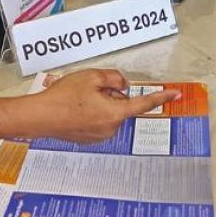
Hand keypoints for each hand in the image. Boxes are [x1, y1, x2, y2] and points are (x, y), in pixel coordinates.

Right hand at [27, 69, 179, 141]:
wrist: (40, 117)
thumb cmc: (64, 97)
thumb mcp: (91, 77)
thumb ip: (114, 78)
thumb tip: (122, 86)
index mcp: (115, 113)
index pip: (143, 103)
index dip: (161, 97)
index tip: (175, 94)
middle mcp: (111, 128)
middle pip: (121, 105)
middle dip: (110, 95)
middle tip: (89, 90)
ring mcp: (100, 136)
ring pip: (109, 113)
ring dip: (100, 104)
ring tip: (77, 100)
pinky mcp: (90, 139)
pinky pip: (98, 121)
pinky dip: (91, 113)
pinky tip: (74, 109)